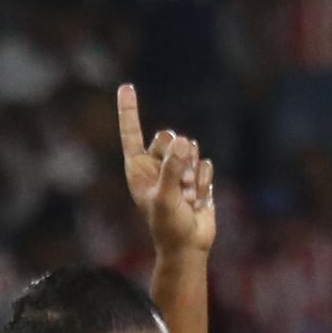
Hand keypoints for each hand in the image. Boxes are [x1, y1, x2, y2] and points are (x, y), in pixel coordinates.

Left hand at [116, 81, 216, 256]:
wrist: (189, 245)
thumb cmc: (168, 225)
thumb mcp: (164, 197)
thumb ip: (171, 168)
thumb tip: (182, 142)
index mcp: (138, 168)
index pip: (131, 132)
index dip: (129, 110)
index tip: (126, 86)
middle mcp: (156, 164)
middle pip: (169, 137)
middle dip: (178, 157)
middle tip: (179, 183)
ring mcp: (177, 169)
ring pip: (190, 149)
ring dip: (192, 174)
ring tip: (188, 196)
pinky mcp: (196, 175)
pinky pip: (205, 164)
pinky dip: (204, 182)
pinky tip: (198, 200)